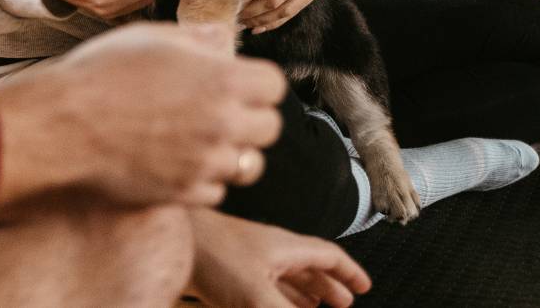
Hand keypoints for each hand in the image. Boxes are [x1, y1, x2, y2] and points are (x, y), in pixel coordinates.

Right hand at [0, 23, 286, 209]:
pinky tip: (179, 162)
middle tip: (221, 111)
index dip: (257, 83)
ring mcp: (204, 163)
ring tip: (203, 140)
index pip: (275, 87)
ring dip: (232, 153)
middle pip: (269, 128)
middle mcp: (223, 123)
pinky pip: (215, 192)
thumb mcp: (154, 37)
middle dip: (250, 118)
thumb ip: (200, 39)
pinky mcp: (182, 194)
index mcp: (223, 79)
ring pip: (247, 165)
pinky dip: (204, 180)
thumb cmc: (102, 73)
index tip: (238, 83)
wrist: (60, 124)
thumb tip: (226, 40)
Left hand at [189, 209, 371, 307]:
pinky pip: (266, 283)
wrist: (176, 239)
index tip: (363, 287)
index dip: (349, 273)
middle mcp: (272, 250)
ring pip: (287, 275)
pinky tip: (275, 305)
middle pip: (310, 266)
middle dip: (329, 285)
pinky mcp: (231, 270)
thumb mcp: (257, 294)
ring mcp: (251, 258)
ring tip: (316, 307)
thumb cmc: (214, 255)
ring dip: (305, 292)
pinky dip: (279, 296)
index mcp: (286, 248)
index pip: (328, 256)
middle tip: (344, 302)